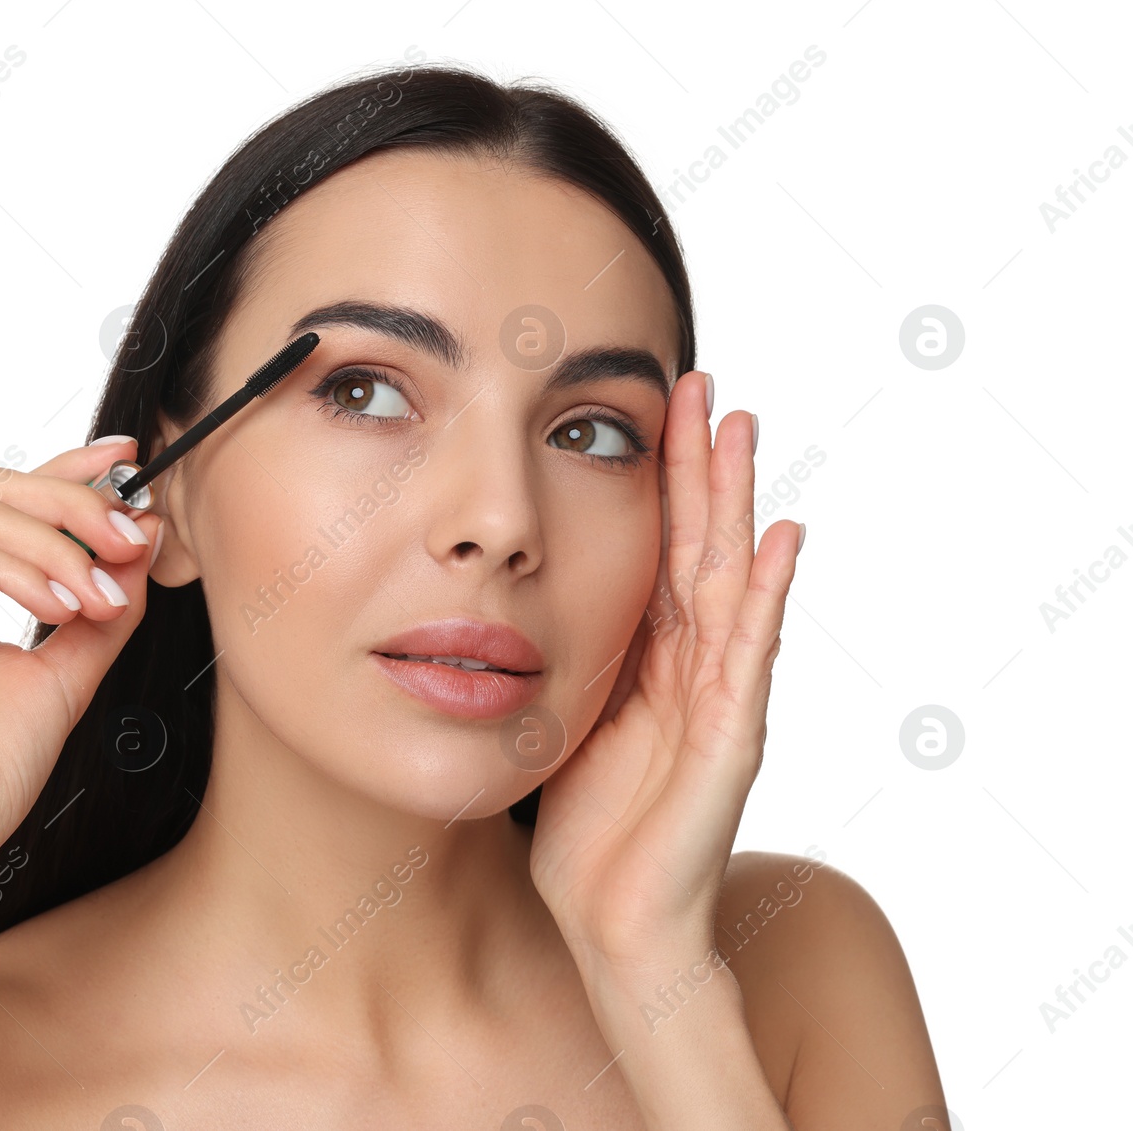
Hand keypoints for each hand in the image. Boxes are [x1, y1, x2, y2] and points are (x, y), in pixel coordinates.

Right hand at [0, 439, 162, 886]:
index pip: (14, 504)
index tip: (132, 461)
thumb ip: (104, 605)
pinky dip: (20, 570)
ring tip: (102, 595)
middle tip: (130, 533)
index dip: (71, 473)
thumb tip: (144, 535)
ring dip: (59, 545)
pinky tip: (60, 607)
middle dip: (75, 502)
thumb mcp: (69, 674)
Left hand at [528, 372, 802, 969]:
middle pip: (698, 544)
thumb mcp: (562, 714)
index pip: (658, 547)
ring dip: (737, 502)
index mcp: (647, 657)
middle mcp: (690, 664)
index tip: (654, 404)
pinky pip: (751, 655)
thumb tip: (519, 588)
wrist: (612, 919)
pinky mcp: (731, 739)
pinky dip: (769, 595)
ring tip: (744, 429)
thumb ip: (564, 653)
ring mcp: (718, 697)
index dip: (659, 479)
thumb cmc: (586, 826)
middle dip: (700, 465)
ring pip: (730, 579)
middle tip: (703, 382)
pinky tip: (783, 538)